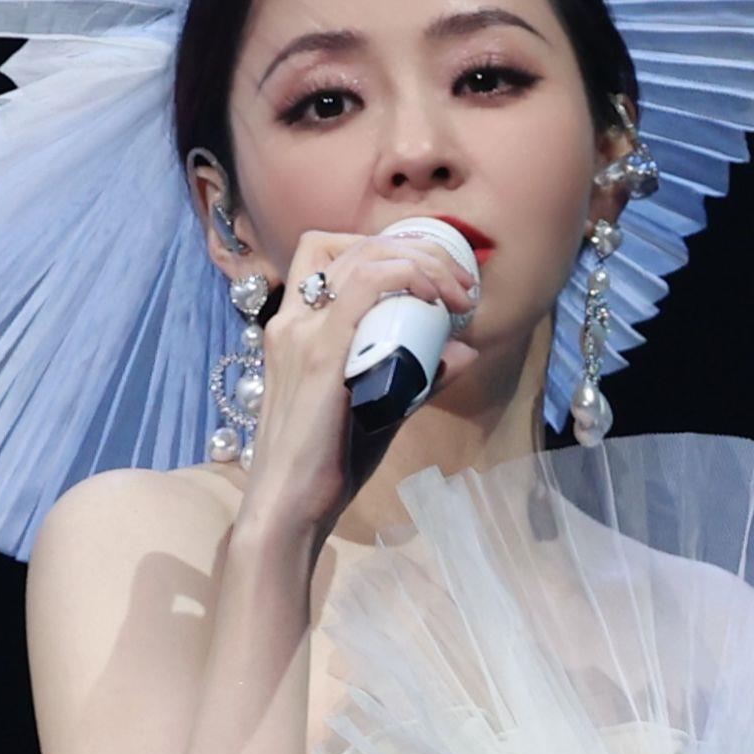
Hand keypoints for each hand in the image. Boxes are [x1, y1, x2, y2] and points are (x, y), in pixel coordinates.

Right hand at [238, 227, 481, 543]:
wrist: (289, 509)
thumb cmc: (327, 465)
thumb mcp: (381, 408)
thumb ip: (417, 377)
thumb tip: (464, 351)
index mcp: (295, 328)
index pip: (331, 254)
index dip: (388, 250)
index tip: (438, 278)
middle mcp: (292, 320)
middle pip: (349, 245)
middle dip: (414, 248)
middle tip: (460, 284)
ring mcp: (302, 332)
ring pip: (361, 256)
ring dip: (420, 261)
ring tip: (457, 293)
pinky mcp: (319, 353)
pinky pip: (365, 286)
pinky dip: (407, 276)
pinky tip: (435, 300)